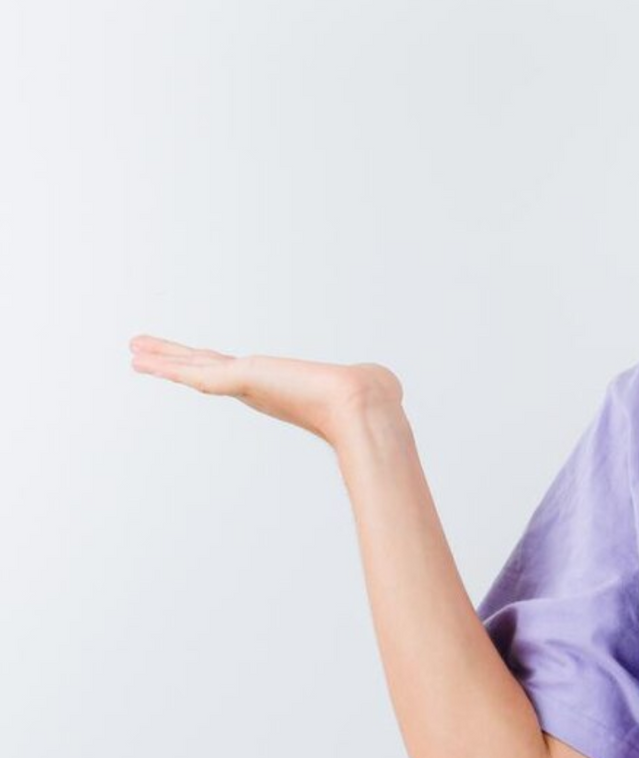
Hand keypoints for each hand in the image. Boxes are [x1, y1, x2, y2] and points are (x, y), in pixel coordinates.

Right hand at [128, 334, 402, 447]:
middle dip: (173, 362)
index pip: (234, 373)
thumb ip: (365, 381)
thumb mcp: (360, 382)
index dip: (209, 367)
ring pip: (193, 370)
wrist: (361, 406)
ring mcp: (246, 385)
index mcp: (277, 386)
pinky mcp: (240, 379)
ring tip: (133, 352)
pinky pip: (194, 371)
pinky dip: (167, 365)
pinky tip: (144, 359)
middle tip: (141, 354)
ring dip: (162, 360)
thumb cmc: (368, 398)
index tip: (194, 363)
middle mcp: (257, 388)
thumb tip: (386, 382)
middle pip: (204, 370)